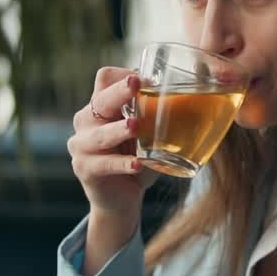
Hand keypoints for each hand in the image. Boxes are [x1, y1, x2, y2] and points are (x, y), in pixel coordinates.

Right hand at [67, 66, 157, 217]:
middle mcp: (86, 121)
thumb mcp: (148, 135)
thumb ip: (159, 118)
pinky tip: (137, 164)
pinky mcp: (84, 168)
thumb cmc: (136, 160)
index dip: (123, 76)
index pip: (105, 79)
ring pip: (100, 133)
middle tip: (136, 84)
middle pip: (100, 99)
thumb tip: (195, 100)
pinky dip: (122, 163)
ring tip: (136, 126)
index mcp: (101, 106)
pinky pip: (104, 164)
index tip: (145, 80)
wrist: (120, 199)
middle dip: (119, 91)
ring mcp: (81, 145)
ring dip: (119, 129)